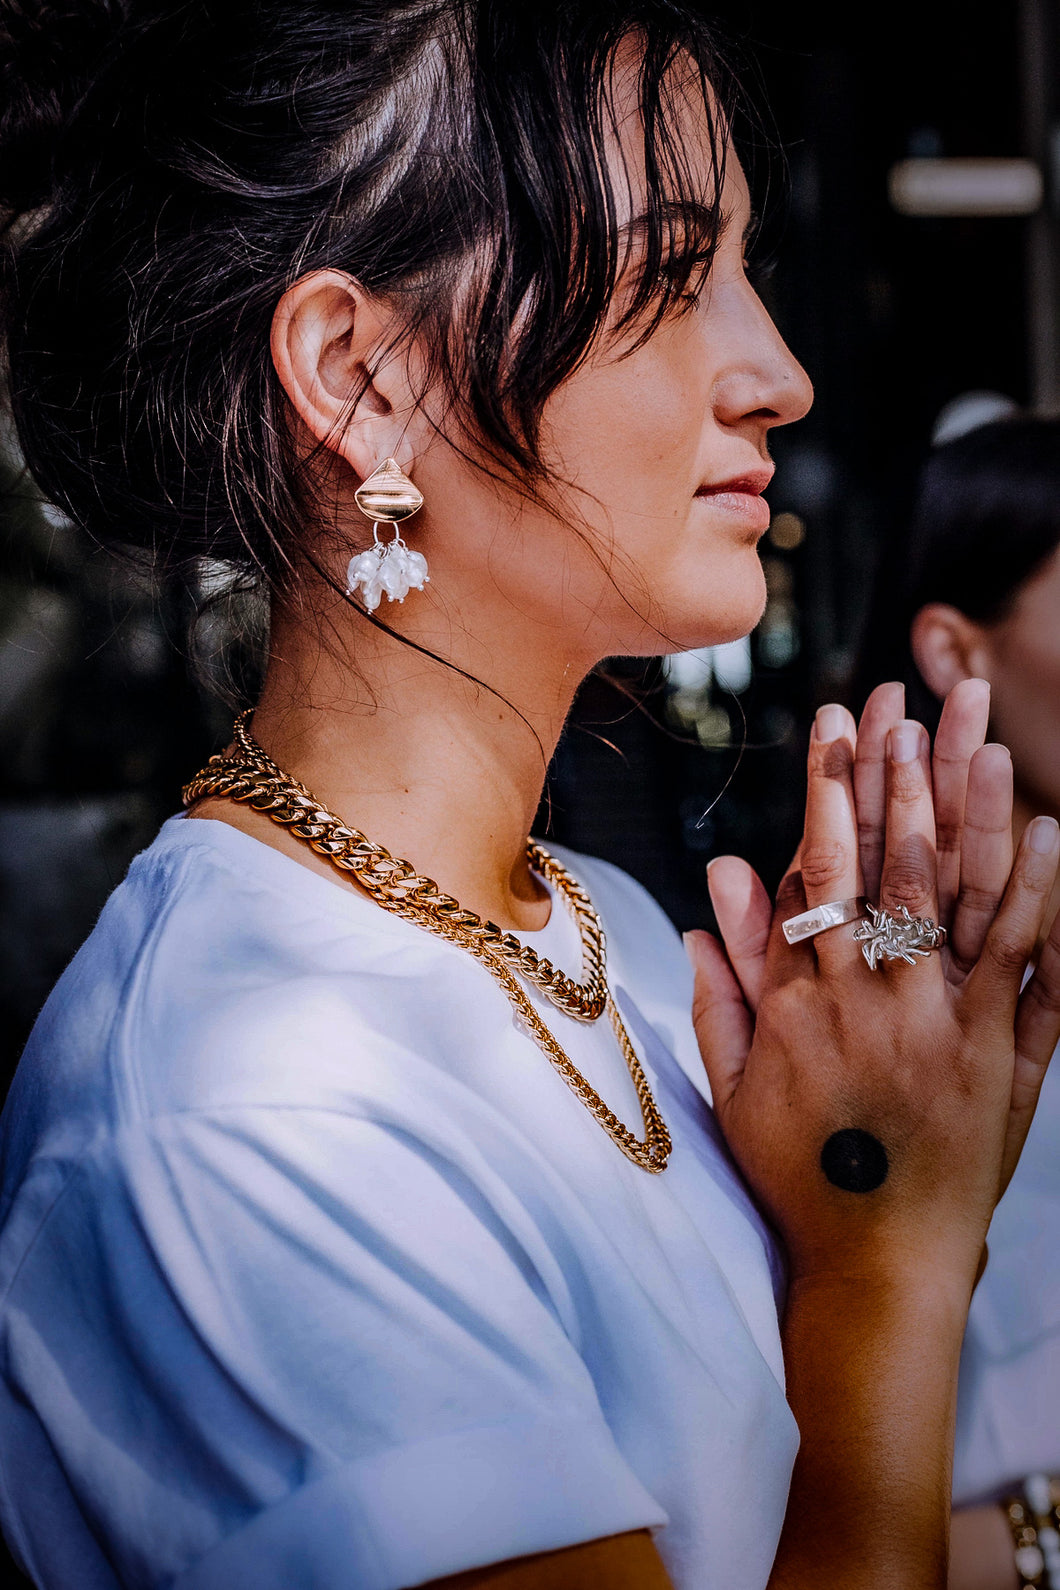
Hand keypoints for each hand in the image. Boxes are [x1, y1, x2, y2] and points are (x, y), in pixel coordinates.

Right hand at [687, 680, 1059, 1285]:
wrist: (874, 1269)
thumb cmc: (797, 1177)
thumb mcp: (734, 1085)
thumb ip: (721, 985)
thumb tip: (710, 893)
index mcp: (799, 1004)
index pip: (815, 874)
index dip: (826, 793)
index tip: (833, 725)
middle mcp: (870, 1002)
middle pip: (884, 866)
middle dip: (893, 773)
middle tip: (905, 698)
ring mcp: (940, 1027)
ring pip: (951, 898)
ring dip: (966, 811)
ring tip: (979, 736)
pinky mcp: (999, 1058)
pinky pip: (1023, 965)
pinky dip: (1036, 896)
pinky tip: (1050, 833)